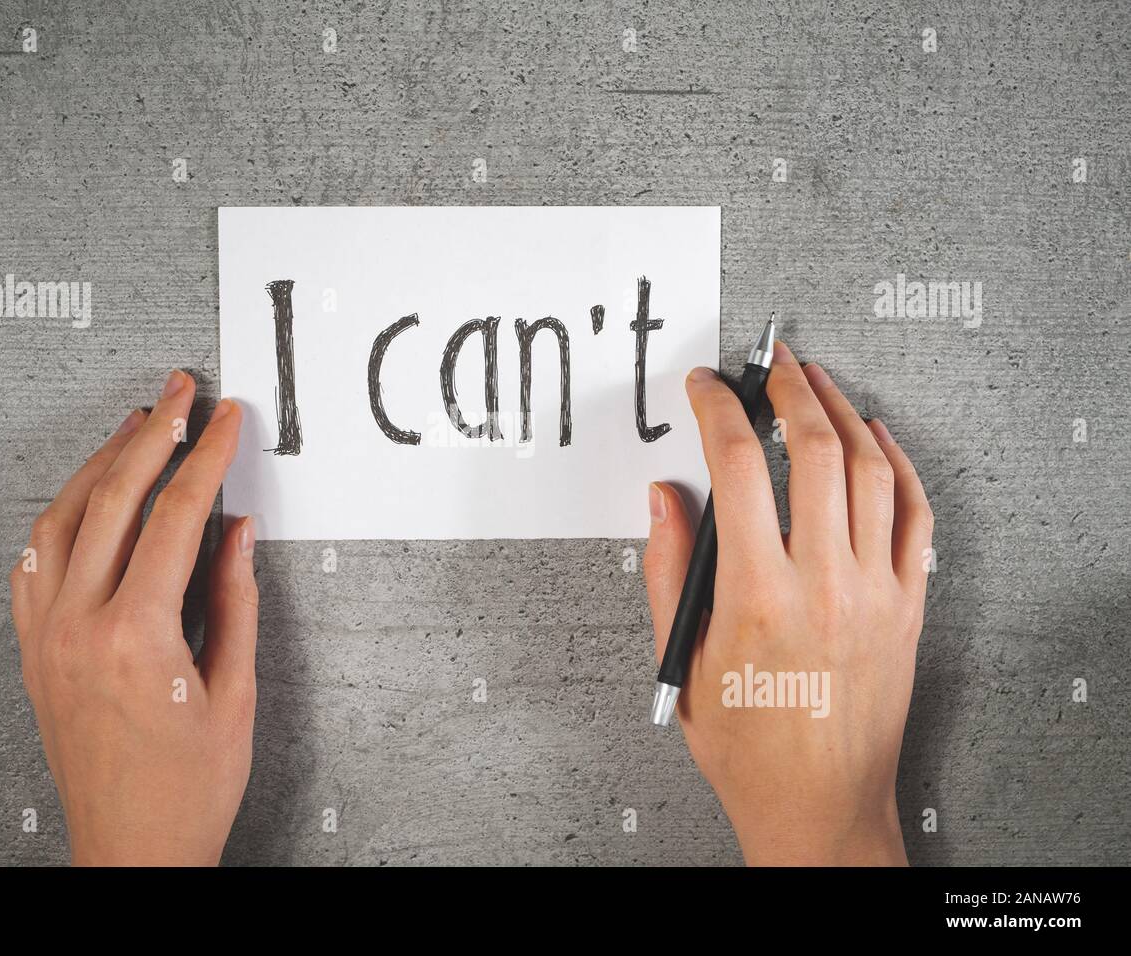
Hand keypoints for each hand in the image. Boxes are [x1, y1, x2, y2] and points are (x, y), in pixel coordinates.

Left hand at [10, 370, 257, 865]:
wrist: (131, 849)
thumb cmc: (188, 788)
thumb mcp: (234, 693)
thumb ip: (235, 602)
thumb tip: (237, 531)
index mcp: (136, 637)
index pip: (175, 518)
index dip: (207, 458)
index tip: (227, 420)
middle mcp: (79, 628)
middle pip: (114, 500)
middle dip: (154, 434)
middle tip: (180, 392)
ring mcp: (46, 637)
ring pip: (62, 521)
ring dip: (100, 464)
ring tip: (135, 427)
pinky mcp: (34, 651)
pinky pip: (33, 563)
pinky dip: (60, 517)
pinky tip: (84, 498)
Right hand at [644, 342, 932, 865]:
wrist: (819, 804)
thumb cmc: (749, 745)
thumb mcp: (684, 660)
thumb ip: (668, 570)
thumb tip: (664, 498)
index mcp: (756, 594)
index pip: (735, 467)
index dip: (717, 409)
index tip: (705, 388)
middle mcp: (822, 582)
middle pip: (813, 450)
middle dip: (788, 390)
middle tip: (770, 364)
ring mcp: (874, 591)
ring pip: (870, 470)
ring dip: (843, 412)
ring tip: (817, 383)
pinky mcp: (908, 606)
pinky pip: (915, 516)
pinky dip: (900, 465)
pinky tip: (879, 438)